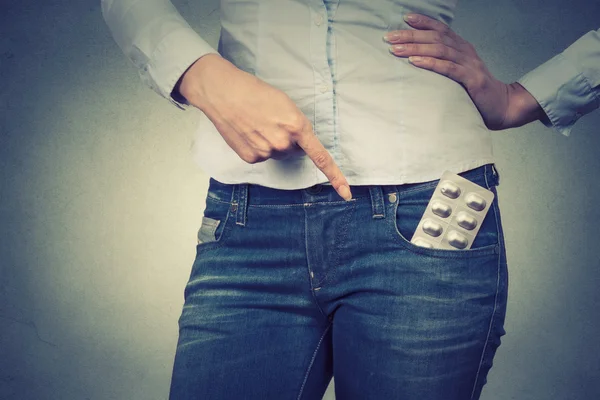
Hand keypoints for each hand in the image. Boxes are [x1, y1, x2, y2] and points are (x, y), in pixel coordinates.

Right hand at [180, 54, 352, 199]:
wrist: (224, 93)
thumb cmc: (255, 92)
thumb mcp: (285, 104)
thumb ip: (296, 126)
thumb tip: (295, 144)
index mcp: (297, 127)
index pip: (321, 157)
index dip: (335, 176)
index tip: (346, 193)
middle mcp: (283, 144)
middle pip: (293, 151)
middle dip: (287, 139)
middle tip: (271, 121)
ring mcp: (266, 152)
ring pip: (276, 154)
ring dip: (270, 143)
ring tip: (256, 124)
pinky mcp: (251, 158)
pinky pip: (261, 156)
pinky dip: (256, 147)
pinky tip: (247, 132)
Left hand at [384, 13, 514, 130]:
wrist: (502, 107)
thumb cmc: (475, 92)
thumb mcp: (459, 73)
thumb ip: (444, 65)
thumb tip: (417, 62)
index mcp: (462, 48)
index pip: (442, 29)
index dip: (424, 22)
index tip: (405, 19)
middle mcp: (466, 52)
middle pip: (436, 37)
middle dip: (411, 35)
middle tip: (389, 37)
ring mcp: (470, 65)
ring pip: (440, 50)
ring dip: (416, 48)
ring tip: (396, 49)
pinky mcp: (471, 80)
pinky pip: (448, 68)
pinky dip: (430, 63)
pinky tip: (415, 62)